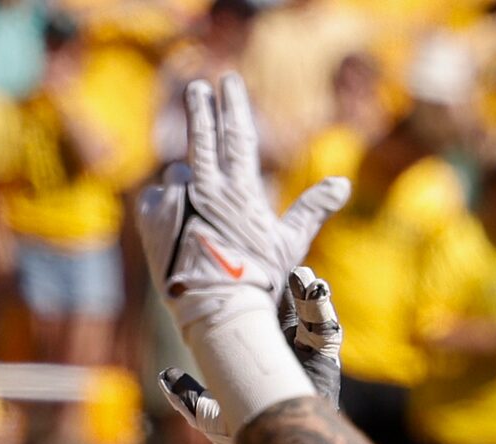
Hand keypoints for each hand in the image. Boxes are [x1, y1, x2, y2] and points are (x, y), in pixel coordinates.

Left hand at [135, 76, 346, 324]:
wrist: (218, 310)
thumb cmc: (258, 278)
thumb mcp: (289, 242)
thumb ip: (312, 208)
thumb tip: (342, 185)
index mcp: (239, 189)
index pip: (237, 135)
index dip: (233, 104)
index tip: (228, 81)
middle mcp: (206, 188)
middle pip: (201, 137)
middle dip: (200, 107)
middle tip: (197, 87)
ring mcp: (176, 203)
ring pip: (177, 174)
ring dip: (185, 183)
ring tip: (194, 216)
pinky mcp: (153, 221)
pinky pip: (155, 198)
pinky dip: (162, 204)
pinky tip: (173, 224)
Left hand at [162, 266, 345, 443]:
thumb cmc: (245, 441)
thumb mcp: (210, 417)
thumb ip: (188, 397)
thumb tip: (165, 376)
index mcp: (261, 352)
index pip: (256, 315)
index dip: (248, 295)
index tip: (236, 275)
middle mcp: (286, 347)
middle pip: (285, 306)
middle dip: (281, 285)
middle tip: (271, 266)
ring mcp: (308, 352)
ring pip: (308, 312)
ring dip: (305, 291)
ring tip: (300, 276)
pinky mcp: (326, 361)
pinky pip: (327, 329)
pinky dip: (321, 307)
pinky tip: (315, 289)